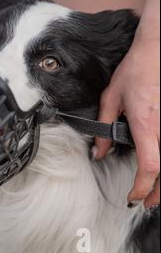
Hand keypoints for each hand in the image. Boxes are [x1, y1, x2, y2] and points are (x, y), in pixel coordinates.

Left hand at [95, 36, 159, 207]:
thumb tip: (99, 153)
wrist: (158, 50)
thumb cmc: (136, 71)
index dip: (143, 187)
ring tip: (156, 193)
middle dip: (159, 193)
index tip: (133, 197)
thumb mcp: (111, 98)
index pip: (150, 166)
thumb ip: (103, 129)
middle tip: (146, 202)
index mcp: (146, 125)